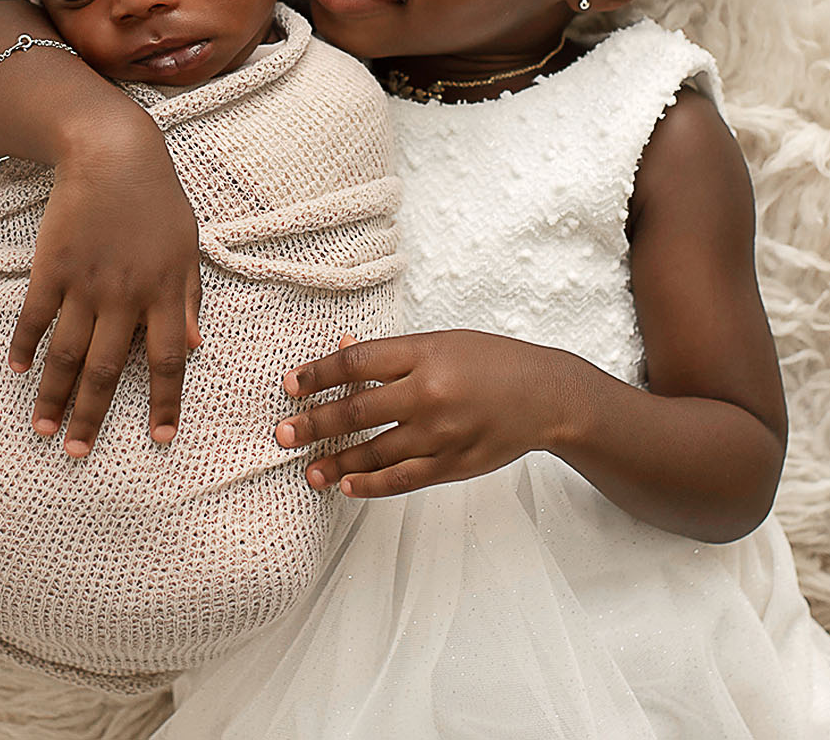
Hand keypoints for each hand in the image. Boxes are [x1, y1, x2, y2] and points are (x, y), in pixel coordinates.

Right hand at [15, 117, 202, 456]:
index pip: (168, 360)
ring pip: (66, 354)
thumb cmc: (157, 200)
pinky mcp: (51, 267)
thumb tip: (197, 347)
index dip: (164, 402)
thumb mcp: (187, 248)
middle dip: (91, 417)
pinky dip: (24, 347)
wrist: (112, 152)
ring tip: (44, 429)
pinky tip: (18, 370)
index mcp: (164, 292)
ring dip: (53, 396)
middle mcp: (124, 295)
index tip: (160, 438)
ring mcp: (84, 282)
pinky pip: (35, 317)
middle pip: (105, 369)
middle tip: (77, 454)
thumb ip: (189, 299)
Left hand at [273, 329, 563, 497]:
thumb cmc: (491, 362)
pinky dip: (371, 485)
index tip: (291, 385)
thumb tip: (342, 353)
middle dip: (313, 424)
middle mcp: (429, 393)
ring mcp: (441, 433)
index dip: (317, 374)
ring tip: (307, 470)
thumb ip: (392, 354)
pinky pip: (402, 480)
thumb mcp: (442, 343)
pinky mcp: (453, 464)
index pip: (356, 364)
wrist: (546, 396)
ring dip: (334, 463)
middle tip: (283, 434)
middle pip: (356, 411)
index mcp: (424, 354)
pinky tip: (346, 486)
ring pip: (374, 452)